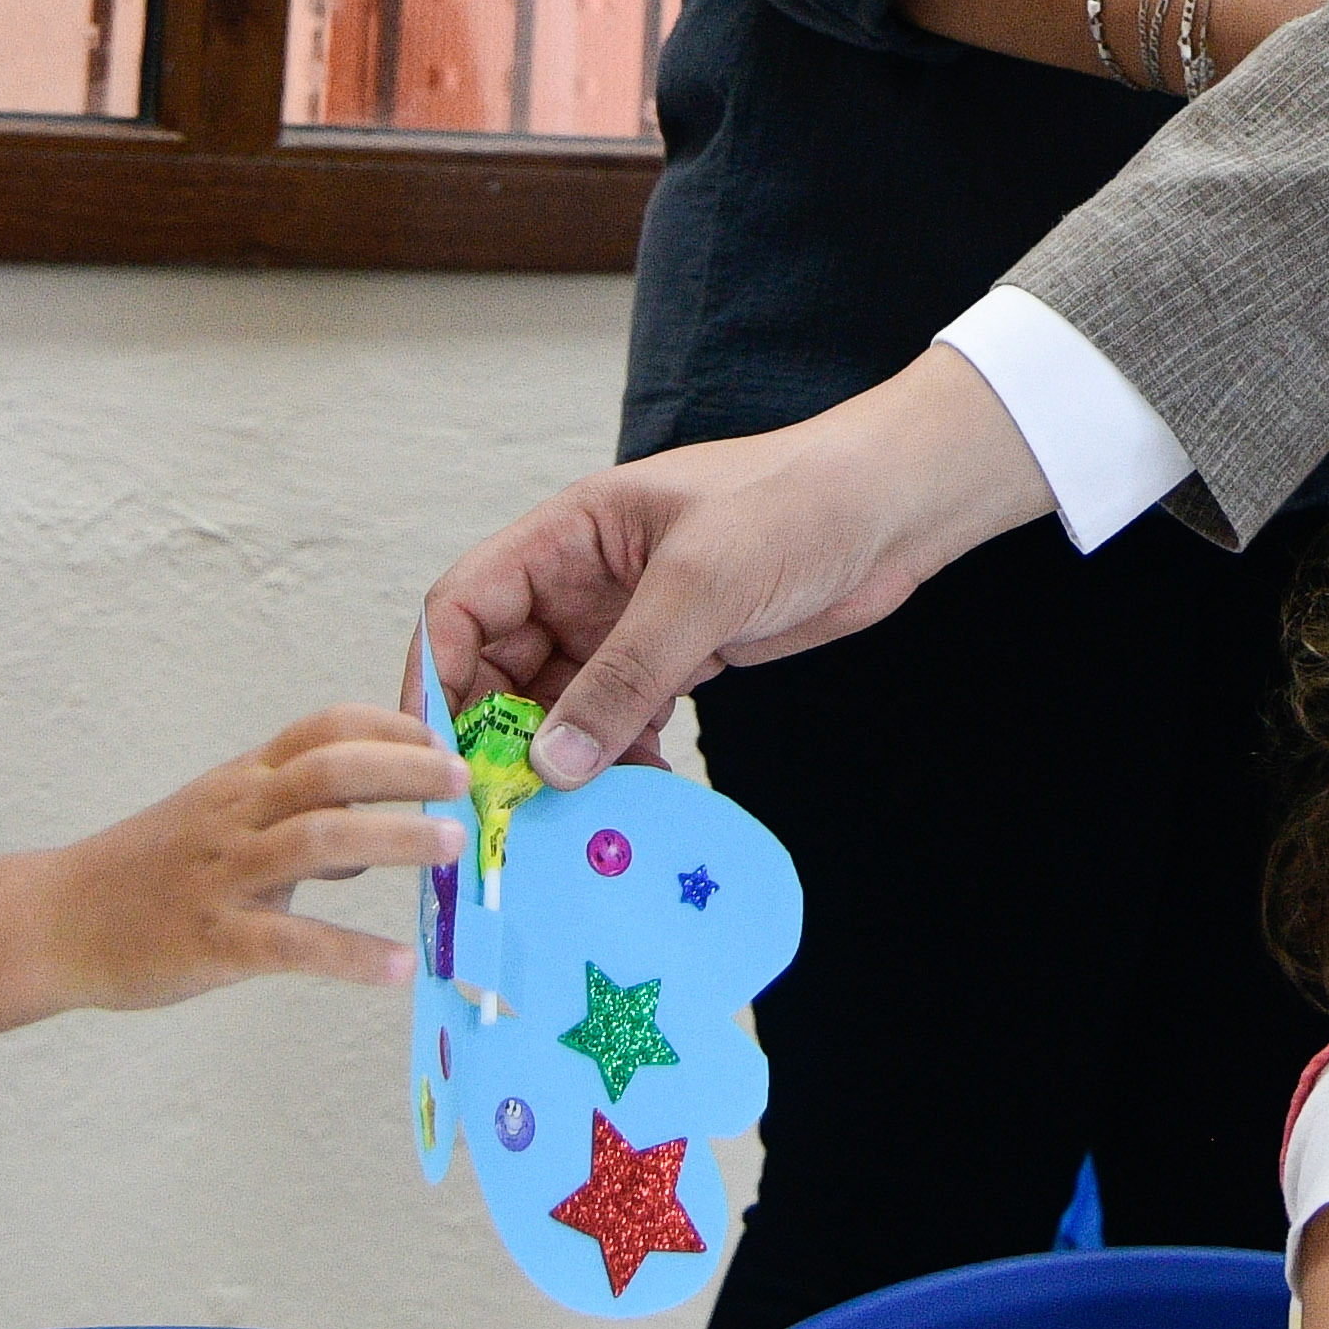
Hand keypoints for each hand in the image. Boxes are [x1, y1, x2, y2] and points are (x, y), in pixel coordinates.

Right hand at [44, 705, 463, 1007]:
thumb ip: (296, 820)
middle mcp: (236, 816)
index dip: (389, 726)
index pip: (323, 728)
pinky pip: (291, 943)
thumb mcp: (220, 823)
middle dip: (406, 770)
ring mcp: (223, 876)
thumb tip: (376, 834)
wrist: (56, 921)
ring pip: (318, 838)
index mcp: (243, 783)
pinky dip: (350, 954)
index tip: (445, 740)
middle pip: (330, 770)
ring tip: (451, 849)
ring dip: (394, 838)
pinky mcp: (212, 940)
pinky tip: (395, 969)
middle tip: (465, 786)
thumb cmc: (147, 872)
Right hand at [423, 351, 1055, 781]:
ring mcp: (629, 625)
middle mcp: (585, 582)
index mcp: (570, 534)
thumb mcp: (703, 584)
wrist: (893, 510)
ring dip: (559, 762)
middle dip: (495, 737)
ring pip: (562, 706)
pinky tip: (633, 803)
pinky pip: (620, 721)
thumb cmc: (797, 505)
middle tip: (499, 813)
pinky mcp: (678, 660)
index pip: (467, 604)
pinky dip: (618, 763)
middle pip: (503, 667)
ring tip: (564, 824)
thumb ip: (626, 673)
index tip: (435, 751)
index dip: (438, 675)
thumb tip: (552, 764)